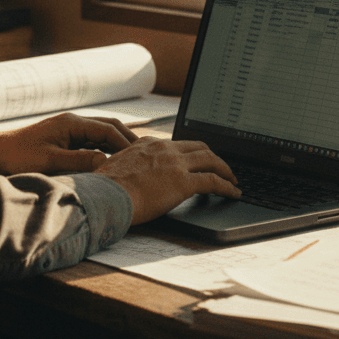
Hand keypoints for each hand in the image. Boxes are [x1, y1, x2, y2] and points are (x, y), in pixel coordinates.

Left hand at [0, 113, 138, 175]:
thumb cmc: (16, 156)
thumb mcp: (50, 162)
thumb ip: (80, 161)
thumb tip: (107, 162)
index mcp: (71, 123)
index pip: (108, 130)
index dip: (126, 143)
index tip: (141, 157)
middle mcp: (73, 123)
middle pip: (109, 128)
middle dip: (128, 141)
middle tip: (146, 157)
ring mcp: (69, 132)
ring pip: (101, 136)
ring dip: (117, 146)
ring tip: (134, 162)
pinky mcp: (64, 142)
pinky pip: (91, 144)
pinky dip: (104, 151)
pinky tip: (112, 164)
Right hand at [95, 138, 239, 223]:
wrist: (104, 195)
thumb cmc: (104, 189)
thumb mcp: (116, 169)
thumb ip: (130, 168)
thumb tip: (130, 180)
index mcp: (148, 144)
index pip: (178, 144)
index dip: (192, 152)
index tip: (198, 159)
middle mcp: (165, 149)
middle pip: (199, 147)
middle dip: (214, 157)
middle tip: (221, 167)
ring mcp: (175, 164)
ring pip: (211, 160)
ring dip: (225, 170)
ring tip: (232, 180)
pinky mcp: (183, 182)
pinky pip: (214, 181)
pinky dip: (227, 186)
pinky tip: (233, 193)